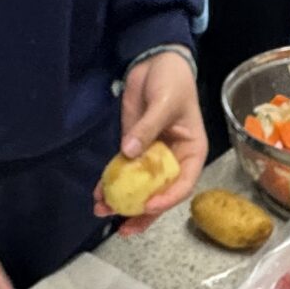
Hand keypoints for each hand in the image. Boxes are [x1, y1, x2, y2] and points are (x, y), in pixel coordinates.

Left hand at [97, 49, 205, 227]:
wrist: (155, 60)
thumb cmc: (172, 81)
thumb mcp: (164, 103)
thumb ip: (147, 128)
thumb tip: (129, 152)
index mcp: (191, 152)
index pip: (182, 183)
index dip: (166, 198)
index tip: (147, 205)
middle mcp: (173, 160)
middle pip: (159, 194)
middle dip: (141, 212)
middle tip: (124, 228)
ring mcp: (152, 156)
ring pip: (139, 188)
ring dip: (122, 201)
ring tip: (102, 212)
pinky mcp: (133, 148)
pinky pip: (123, 172)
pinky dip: (111, 184)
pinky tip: (98, 195)